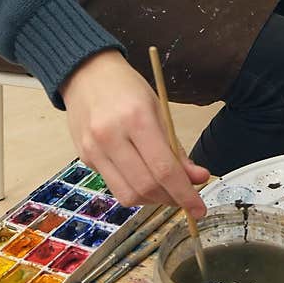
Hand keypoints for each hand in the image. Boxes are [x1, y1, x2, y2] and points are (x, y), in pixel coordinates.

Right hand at [61, 49, 209, 218]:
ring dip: (152, 200)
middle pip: (146, 187)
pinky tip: (143, 177)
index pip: (164, 169)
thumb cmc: (127, 88)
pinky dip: (134, 190)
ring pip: (128, 195)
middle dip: (171, 199)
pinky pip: (114, 186)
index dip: (185, 194)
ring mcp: (93, 150)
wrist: (85, 73)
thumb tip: (198, 177)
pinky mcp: (84, 158)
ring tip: (166, 190)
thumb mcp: (159, 110)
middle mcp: (110, 137)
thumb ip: (177, 148)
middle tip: (185, 198)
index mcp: (136, 119)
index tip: (199, 209)